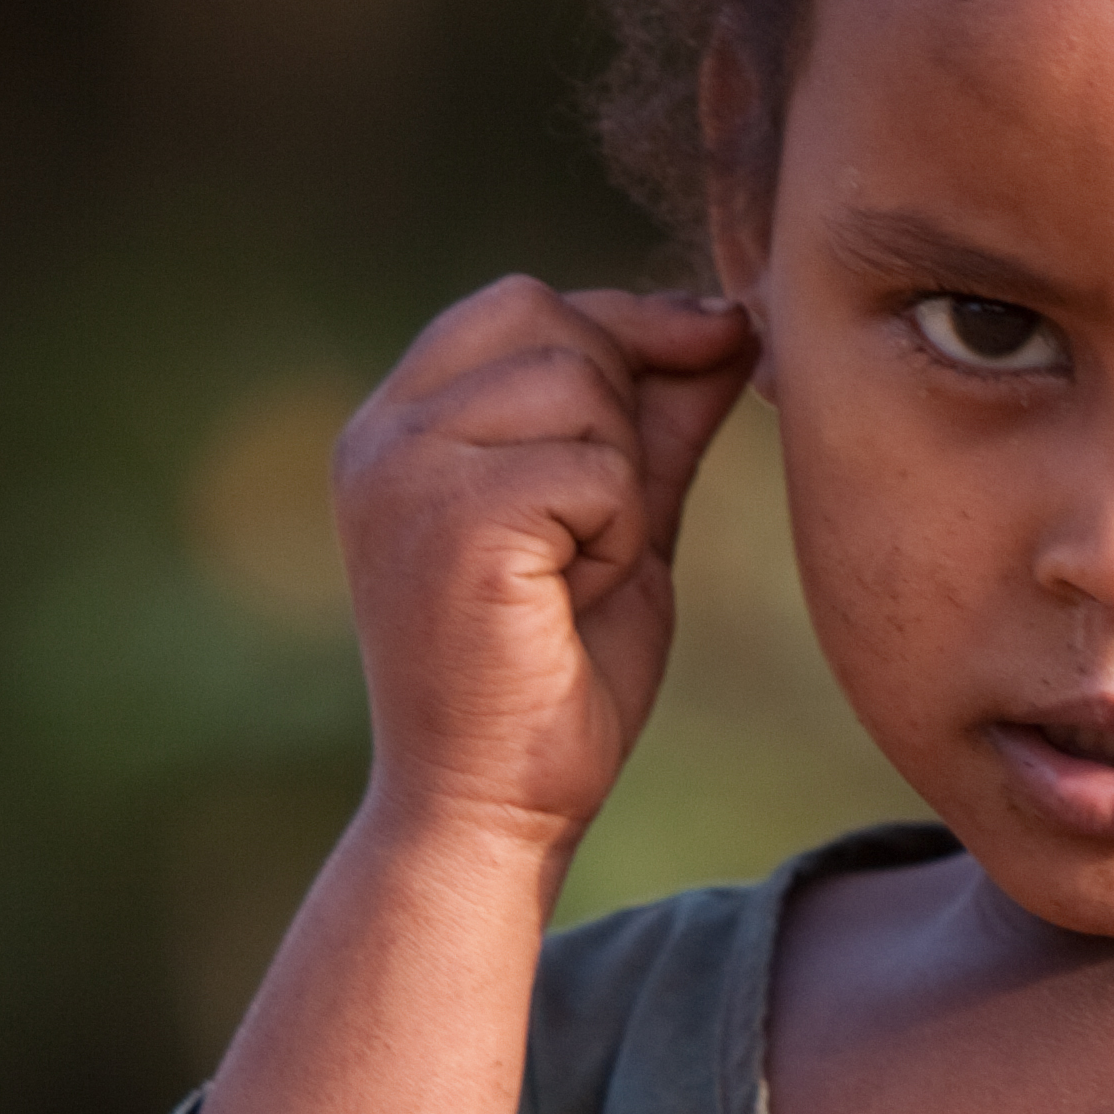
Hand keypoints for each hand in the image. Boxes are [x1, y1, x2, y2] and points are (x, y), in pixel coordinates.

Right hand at [332, 275, 755, 864]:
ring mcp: (405, 468)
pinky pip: (592, 466)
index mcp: (401, 426)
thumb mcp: (621, 524)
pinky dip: (618, 532)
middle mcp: (383, 433)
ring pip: (578, 385)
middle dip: (620, 409)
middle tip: (601, 531)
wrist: (494, 809)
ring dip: (620, 483)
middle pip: (550, 320)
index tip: (713, 348)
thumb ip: (657, 423)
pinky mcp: (450, 515)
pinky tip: (573, 599)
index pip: (520, 303)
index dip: (627, 323)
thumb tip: (730, 320)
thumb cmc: (554, 685)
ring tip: (579, 572)